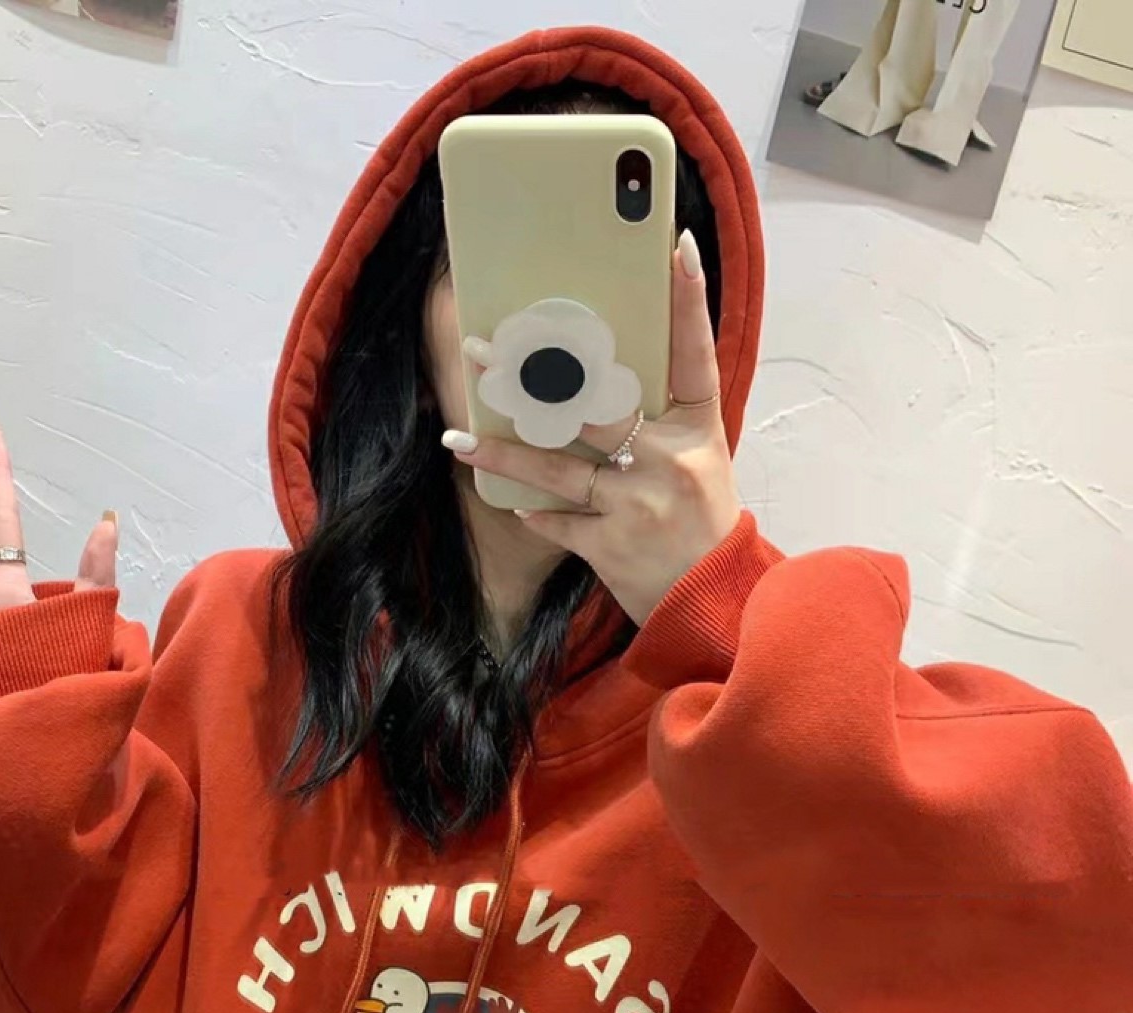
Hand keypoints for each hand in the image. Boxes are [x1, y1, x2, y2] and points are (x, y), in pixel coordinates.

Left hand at [445, 230, 740, 627]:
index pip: (695, 354)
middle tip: (484, 351)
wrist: (713, 604)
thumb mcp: (700, 463)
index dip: (689, 300)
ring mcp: (639, 503)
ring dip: (504, 451)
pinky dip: (534, 512)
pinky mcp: (611, 546)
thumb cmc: (702, 527)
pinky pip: (558, 520)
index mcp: (700, 429)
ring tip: (460, 437)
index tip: (676, 247)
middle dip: (534, 377)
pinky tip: (508, 501)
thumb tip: (595, 381)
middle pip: (595, 404)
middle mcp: (671, 459)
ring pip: (558, 466)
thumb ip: (661, 422)